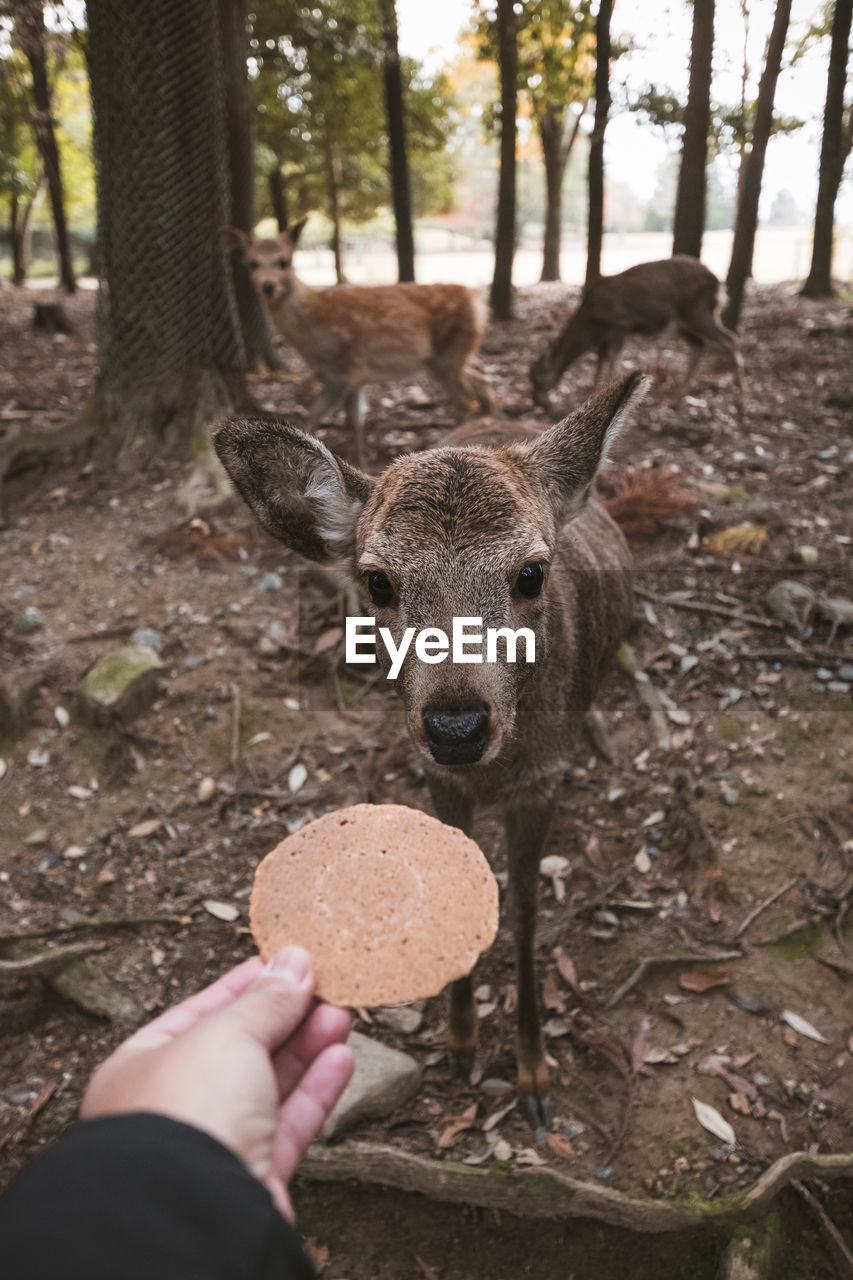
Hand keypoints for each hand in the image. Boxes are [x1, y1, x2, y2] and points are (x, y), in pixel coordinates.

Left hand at [81, 948, 352, 1219]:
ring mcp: (213, 1145)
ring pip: (268, 1086)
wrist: (194, 1213)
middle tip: (324, 985)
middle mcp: (174, 1107)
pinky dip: (316, 1090)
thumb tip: (295, 963)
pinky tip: (341, 1058)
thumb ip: (266, 1000)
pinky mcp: (251, 1179)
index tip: (284, 963)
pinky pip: (288, 1125)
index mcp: (143, 1066)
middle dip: (285, 1016)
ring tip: (341, 1015)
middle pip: (239, 1049)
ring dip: (307, 1048)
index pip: (199, 1013)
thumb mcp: (227, 1033)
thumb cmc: (183, 1115)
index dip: (245, 985)